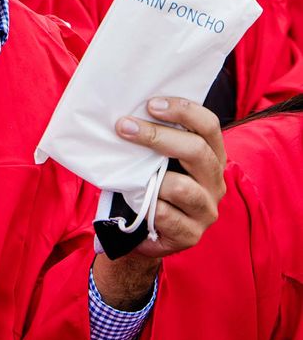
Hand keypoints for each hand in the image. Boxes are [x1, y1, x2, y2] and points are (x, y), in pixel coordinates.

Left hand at [93, 97, 225, 307]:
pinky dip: (146, 206)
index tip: (151, 104)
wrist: (141, 232)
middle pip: (197, 151)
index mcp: (212, 156)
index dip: (183, 111)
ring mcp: (206, 210)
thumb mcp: (157, 159)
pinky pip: (166, 215)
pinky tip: (134, 202)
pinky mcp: (191, 234)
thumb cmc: (149, 184)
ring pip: (183, 188)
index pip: (209, 125)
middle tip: (124, 127)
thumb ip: (155, 138)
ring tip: (130, 175)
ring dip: (151, 178)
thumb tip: (127, 112)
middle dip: (157, 136)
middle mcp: (215, 181)